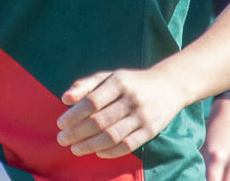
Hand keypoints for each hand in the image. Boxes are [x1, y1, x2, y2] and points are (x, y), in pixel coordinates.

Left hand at [57, 69, 186, 158]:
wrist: (170, 86)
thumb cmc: (132, 82)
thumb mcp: (110, 76)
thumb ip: (87, 84)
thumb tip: (65, 98)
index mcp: (119, 82)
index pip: (92, 101)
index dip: (74, 114)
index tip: (60, 123)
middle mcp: (131, 99)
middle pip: (100, 121)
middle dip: (78, 132)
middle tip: (63, 139)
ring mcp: (142, 116)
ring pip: (112, 136)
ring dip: (90, 145)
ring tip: (76, 149)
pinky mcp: (151, 130)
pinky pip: (128, 145)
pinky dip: (110, 151)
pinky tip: (97, 152)